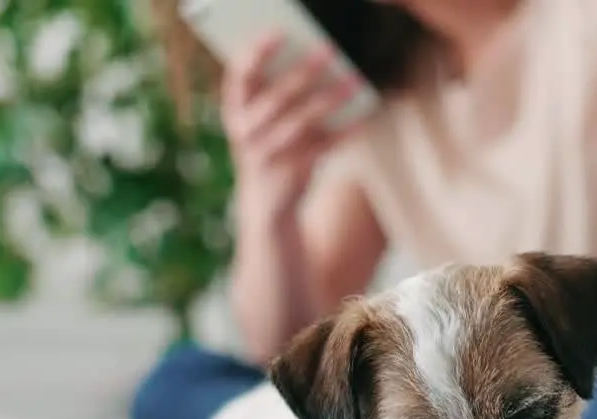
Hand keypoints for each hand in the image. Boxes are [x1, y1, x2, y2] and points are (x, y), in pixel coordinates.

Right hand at [222, 34, 363, 221]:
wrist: (265, 207)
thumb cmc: (270, 149)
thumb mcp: (262, 124)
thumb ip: (278, 95)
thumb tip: (319, 65)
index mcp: (235, 111)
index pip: (240, 76)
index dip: (257, 53)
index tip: (279, 33)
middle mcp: (244, 132)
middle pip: (277, 97)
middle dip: (304, 72)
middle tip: (329, 50)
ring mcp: (265, 155)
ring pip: (301, 121)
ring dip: (329, 99)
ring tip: (353, 81)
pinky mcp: (289, 174)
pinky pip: (321, 148)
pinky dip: (342, 133)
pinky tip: (361, 119)